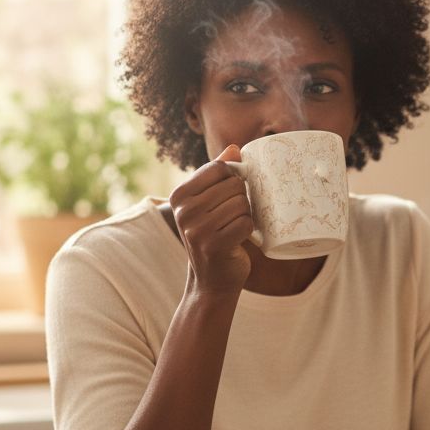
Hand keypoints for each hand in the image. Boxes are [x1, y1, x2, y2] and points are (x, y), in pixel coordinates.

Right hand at [169, 145, 253, 295]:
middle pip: (234, 185)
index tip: (230, 195)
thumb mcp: (208, 203)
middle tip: (232, 217)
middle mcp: (184, 211)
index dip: (234, 179)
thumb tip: (235, 148)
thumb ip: (218, 175)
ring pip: (242, 204)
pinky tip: (239, 240)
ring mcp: (197, 229)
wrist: (211, 280)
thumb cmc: (214, 236)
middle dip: (242, 199)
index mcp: (179, 195)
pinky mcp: (214, 245)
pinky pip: (246, 223)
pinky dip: (249, 231)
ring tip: (235, 228)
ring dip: (246, 216)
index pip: (219, 168)